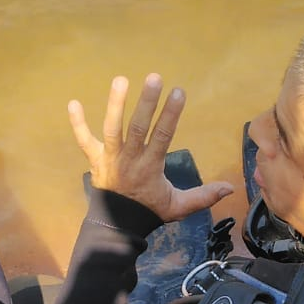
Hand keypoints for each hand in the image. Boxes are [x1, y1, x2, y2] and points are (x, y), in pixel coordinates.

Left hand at [67, 75, 232, 221]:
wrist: (117, 225)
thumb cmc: (150, 210)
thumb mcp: (179, 207)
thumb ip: (204, 196)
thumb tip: (230, 187)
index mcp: (151, 166)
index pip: (163, 136)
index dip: (171, 114)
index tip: (178, 92)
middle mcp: (130, 159)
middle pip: (138, 128)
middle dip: (146, 103)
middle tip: (154, 78)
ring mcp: (110, 158)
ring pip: (112, 129)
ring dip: (115, 105)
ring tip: (121, 80)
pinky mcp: (94, 159)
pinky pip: (83, 140)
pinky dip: (77, 123)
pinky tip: (73, 102)